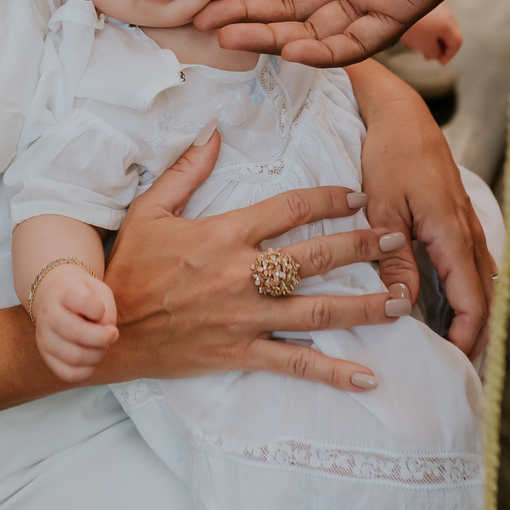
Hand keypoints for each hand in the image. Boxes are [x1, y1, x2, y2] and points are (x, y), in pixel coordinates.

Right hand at [31, 266, 118, 382]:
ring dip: (97, 355)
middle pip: (76, 332)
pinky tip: (91, 360)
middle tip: (112, 335)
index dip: (99, 309)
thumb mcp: (100, 292)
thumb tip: (107, 334)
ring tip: (101, 346)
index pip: (82, 300)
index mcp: (63, 293)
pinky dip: (85, 371)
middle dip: (102, 338)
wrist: (59, 299)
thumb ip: (108, 310)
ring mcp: (44, 337)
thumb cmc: (85, 296)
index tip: (101, 310)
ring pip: (73, 356)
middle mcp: (49, 314)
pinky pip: (67, 373)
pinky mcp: (46, 356)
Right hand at [102, 132, 410, 392]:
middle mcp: (242, 274)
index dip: (328, 199)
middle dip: (363, 247)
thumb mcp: (150, 210)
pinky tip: (368, 377)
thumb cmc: (128, 266)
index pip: (289, 209)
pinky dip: (333, 372)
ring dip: (365, 306)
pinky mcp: (240, 352)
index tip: (357, 196)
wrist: (106, 328)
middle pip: (317, 257)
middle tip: (398, 241)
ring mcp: (245, 316)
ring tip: (403, 301)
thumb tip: (214, 132)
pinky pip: (294, 363)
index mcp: (224, 234)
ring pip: (318, 311)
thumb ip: (186, 171)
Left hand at [357, 80, 495, 357]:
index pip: (473, 302)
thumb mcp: (383, 208)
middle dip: (478, 337)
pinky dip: (469, 292)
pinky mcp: (460, 219)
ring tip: (457, 348)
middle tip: (459, 371)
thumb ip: (396, 259)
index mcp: (452, 234)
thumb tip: (404, 308)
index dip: (468, 338)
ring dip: (475, 316)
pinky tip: (452, 307)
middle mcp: (468, 233)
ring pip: (484, 283)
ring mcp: (468, 225)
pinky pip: (474, 265)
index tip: (453, 365)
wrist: (401, 113)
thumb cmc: (389, 155)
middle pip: (486, 299)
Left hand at [399, 3, 461, 64]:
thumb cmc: (413, 26)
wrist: (396, 6)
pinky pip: (431, 17)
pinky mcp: (425, 2)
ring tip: (419, 44)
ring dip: (432, 37)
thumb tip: (437, 54)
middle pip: (449, 33)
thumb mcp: (426, 46)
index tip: (441, 62)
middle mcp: (446, 12)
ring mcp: (437, 5)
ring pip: (439, 25)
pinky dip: (426, 27)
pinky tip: (414, 32)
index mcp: (449, 24)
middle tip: (430, 54)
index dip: (449, 55)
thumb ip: (435, 53)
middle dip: (440, 46)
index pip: (457, 42)